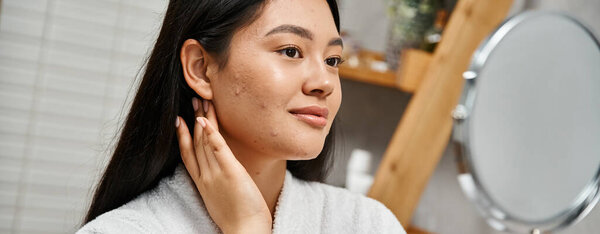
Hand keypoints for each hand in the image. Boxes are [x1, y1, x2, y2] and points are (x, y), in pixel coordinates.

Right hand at [175, 98, 271, 233]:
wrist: (244, 232)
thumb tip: (223, 173)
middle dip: (193, 120)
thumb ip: (218, 183)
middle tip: (192, 100)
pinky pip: (218, 150)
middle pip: (196, 143)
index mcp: (203, 183)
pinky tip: (206, 121)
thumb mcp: (221, 198)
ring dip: (202, 120)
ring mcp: (216, 174)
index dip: (182, 136)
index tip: (179, 120)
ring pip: (205, 142)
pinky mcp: (230, 172)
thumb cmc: (238, 219)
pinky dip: (211, 134)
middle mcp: (206, 176)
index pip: (188, 155)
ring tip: (201, 101)